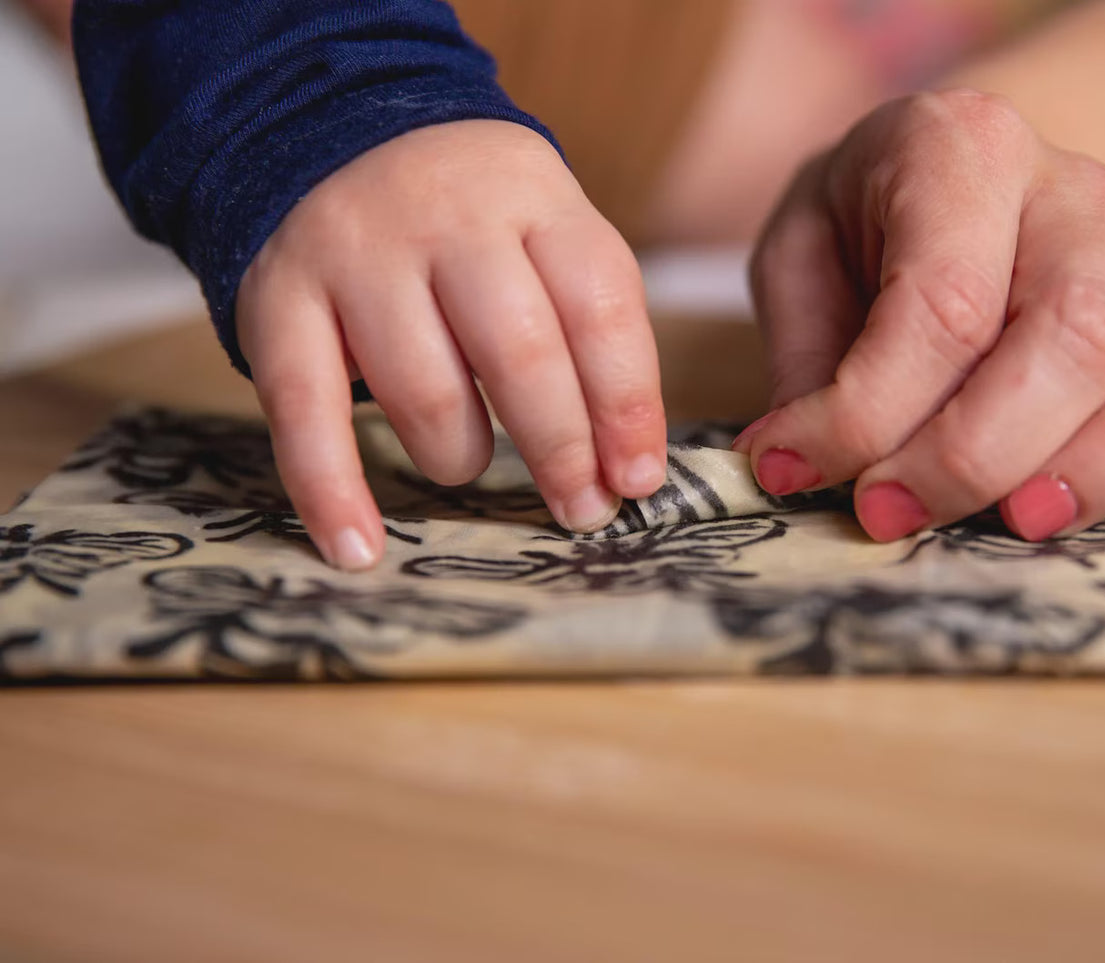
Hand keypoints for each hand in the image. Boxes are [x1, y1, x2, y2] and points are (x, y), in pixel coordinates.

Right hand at [237, 120, 665, 569]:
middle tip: (581, 509)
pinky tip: (359, 550)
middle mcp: (447, 219)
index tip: (638, 479)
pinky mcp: (279, 301)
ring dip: (459, 458)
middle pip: (519, 352)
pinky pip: (306, 412)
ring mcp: (357, 256)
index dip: (627, 404)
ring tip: (470, 466)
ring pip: (423, 391)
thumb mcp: (548, 236)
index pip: (599, 306)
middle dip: (560, 449)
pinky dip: (332, 492)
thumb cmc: (475, 223)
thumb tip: (628, 469)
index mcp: (533, 198)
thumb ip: (591, 333)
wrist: (334, 135)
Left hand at [739, 89, 1104, 540]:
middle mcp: (1083, 198)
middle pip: (1073, 339)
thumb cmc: (867, 226)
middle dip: (975, 454)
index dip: (869, 410)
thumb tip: (802, 466)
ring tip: (1020, 523)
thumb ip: (804, 356)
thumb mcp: (801, 255)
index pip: (943, 302)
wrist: (958, 176)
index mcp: (967, 151)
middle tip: (891, 515)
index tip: (798, 468)